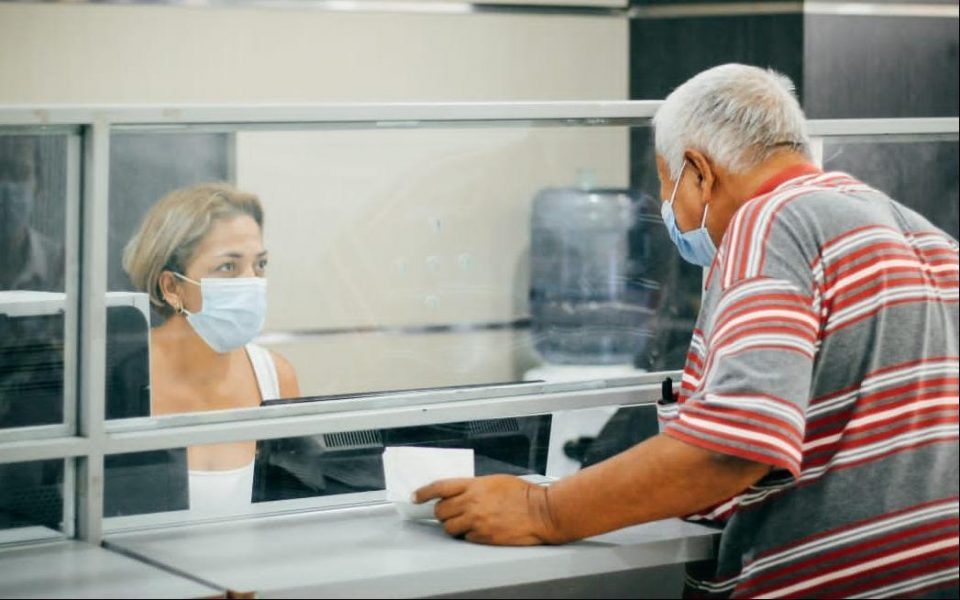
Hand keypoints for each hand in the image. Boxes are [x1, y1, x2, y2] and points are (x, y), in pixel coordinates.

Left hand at [413, 475, 563, 545]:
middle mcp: (472, 503)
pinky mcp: (484, 537)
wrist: (541, 512)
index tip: (415, 496)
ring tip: (466, 523)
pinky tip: (481, 530)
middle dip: (442, 512)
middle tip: (449, 513)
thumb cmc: (523, 494)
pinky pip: (466, 538)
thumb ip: (474, 486)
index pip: (439, 487)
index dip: (423, 492)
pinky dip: (470, 535)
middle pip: (441, 510)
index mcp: (474, 486)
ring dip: (453, 526)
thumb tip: (460, 493)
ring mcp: (477, 521)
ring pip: (449, 528)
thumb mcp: (495, 481)